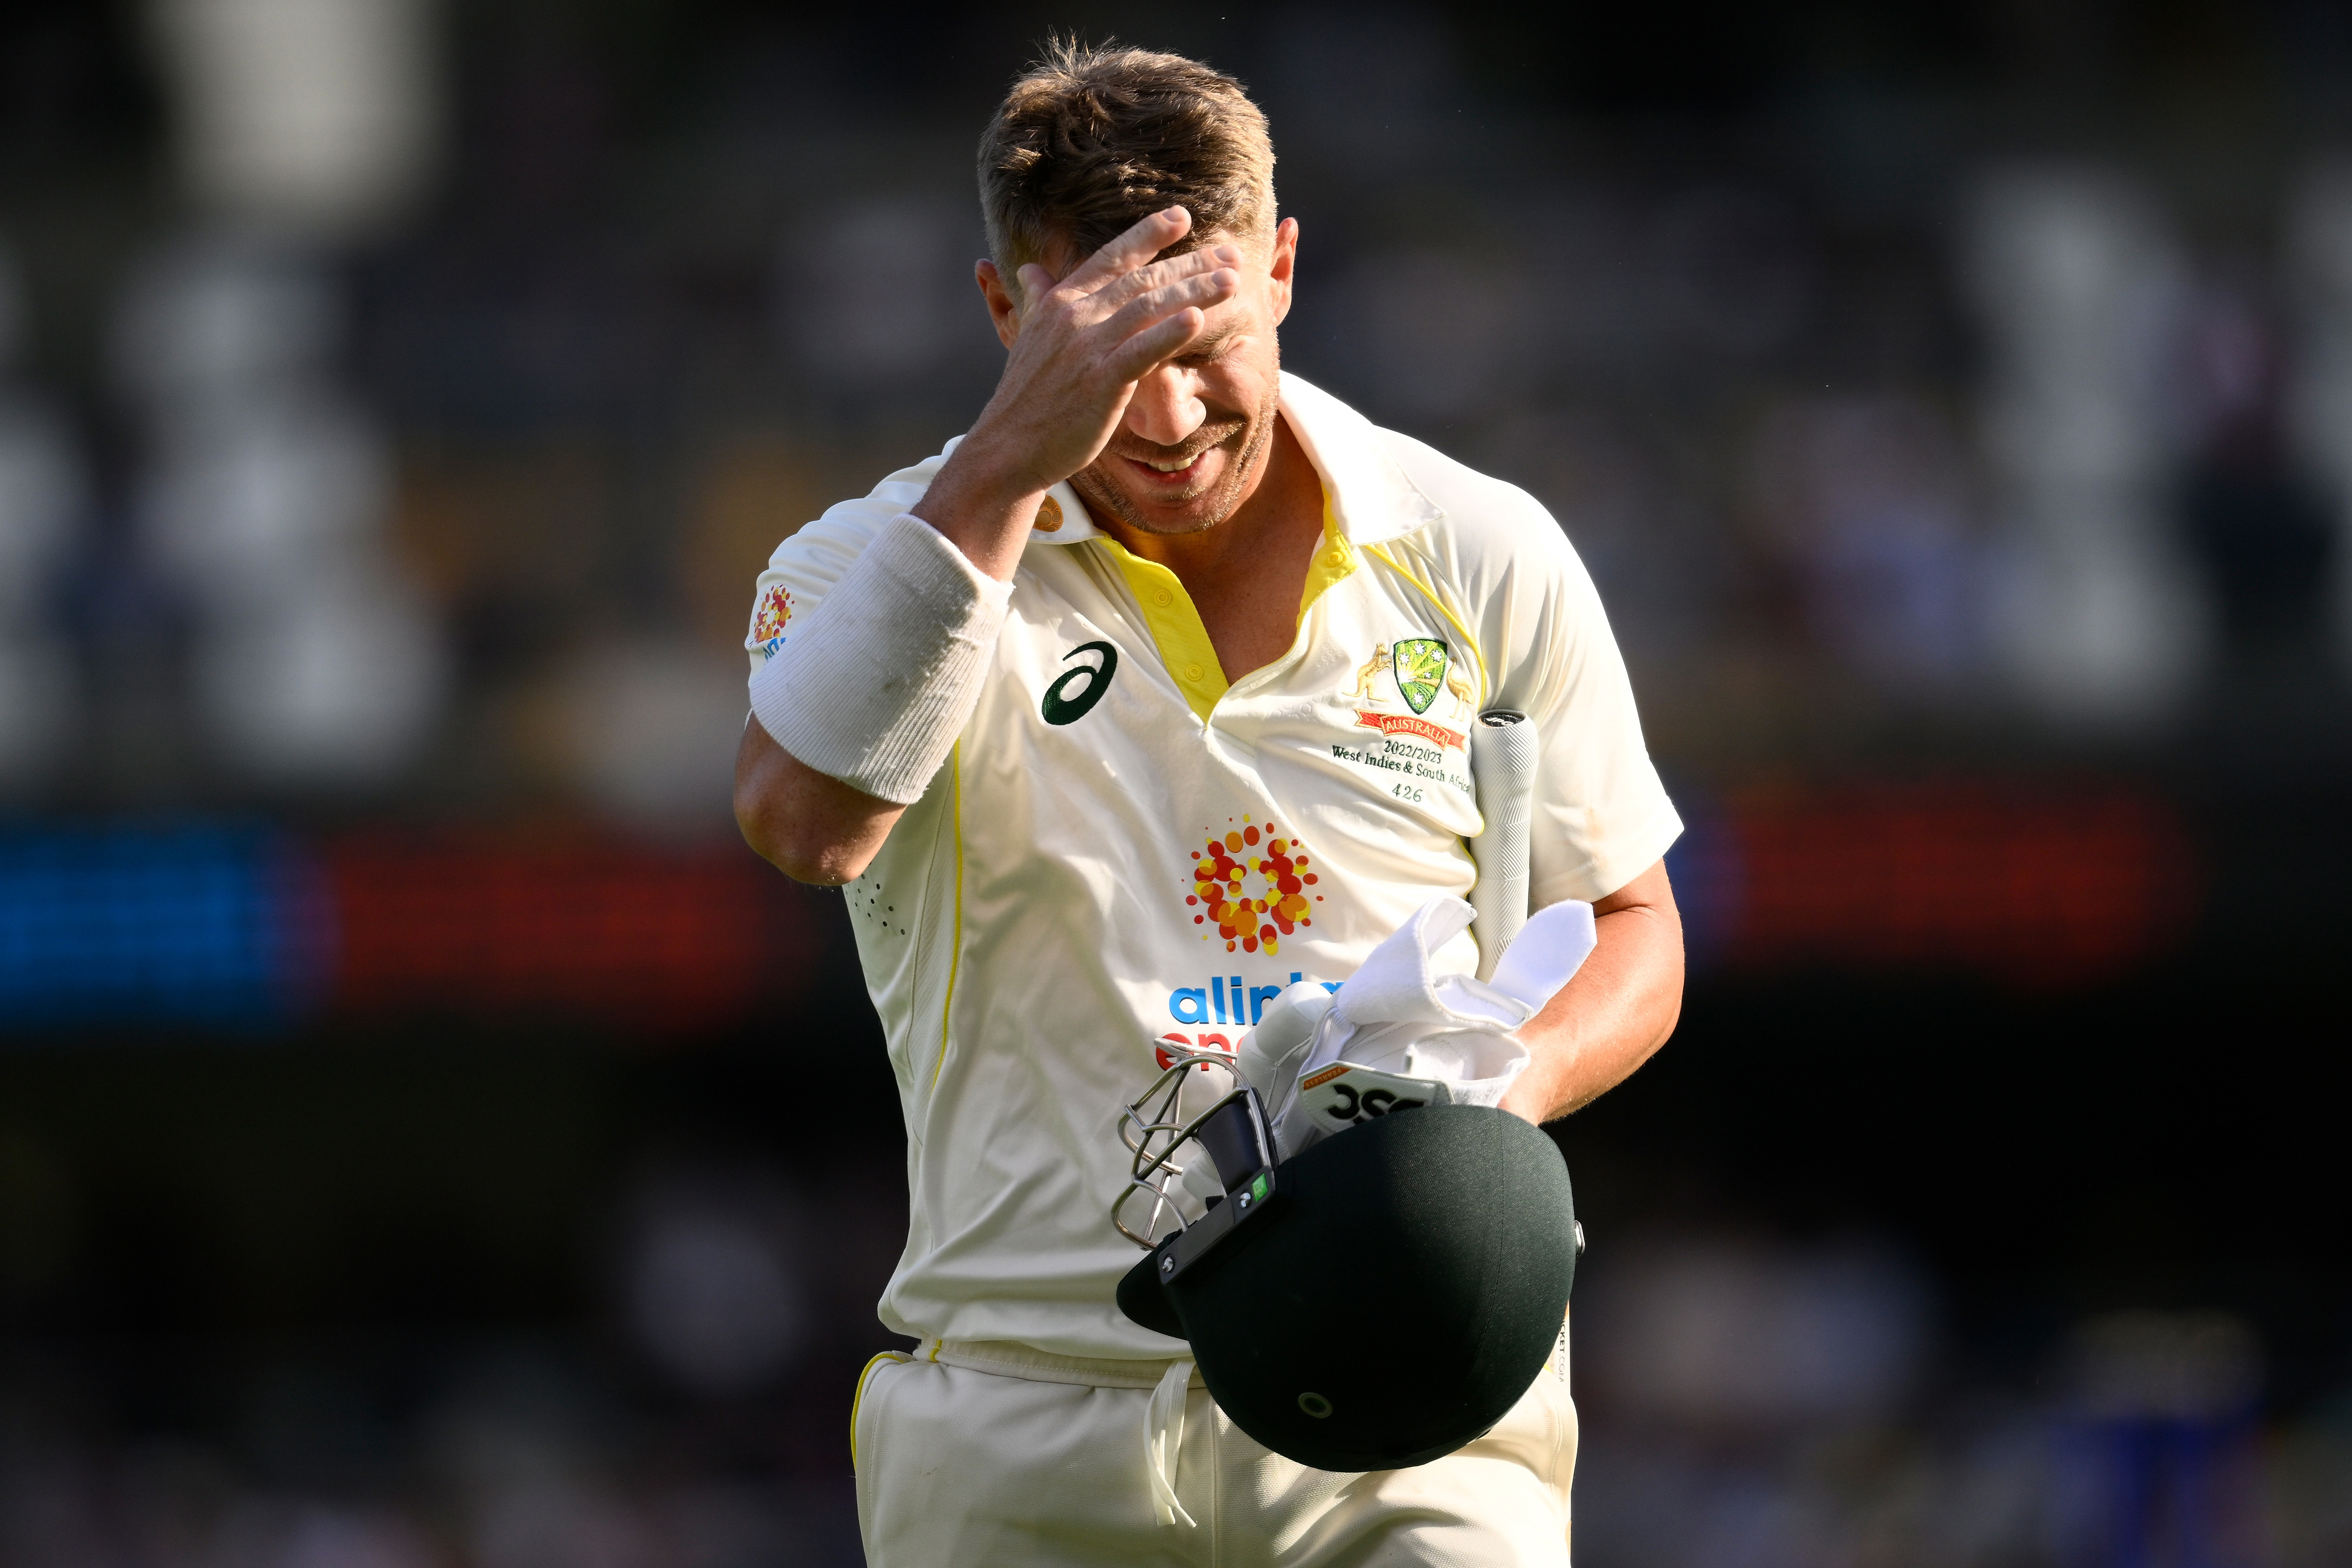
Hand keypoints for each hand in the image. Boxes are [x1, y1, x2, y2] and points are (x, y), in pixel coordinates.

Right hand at [915, 208, 1241, 574]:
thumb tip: (1030, 270)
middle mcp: (1074, 316)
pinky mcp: (1101, 382)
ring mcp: (1088, 348)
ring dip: (1194, 290)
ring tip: (1232, 279)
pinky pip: (1142, 351)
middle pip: (1141, 279)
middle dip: (1190, 263)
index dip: (1148, 234)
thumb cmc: (1026, 397)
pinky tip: (1197, 318)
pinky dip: (1170, 332)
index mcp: (1060, 302)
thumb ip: (1037, 299)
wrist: (1008, 447)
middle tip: (1231, 252)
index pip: (1111, 258)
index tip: (1181, 216)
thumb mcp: (1027, 337)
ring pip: (1149, 308)